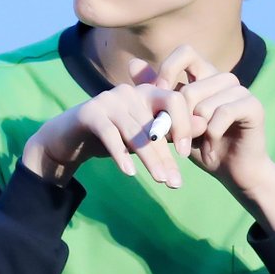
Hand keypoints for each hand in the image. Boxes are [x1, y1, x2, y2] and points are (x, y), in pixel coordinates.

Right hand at [22, 82, 194, 188]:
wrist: (69, 138)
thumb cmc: (113, 136)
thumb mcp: (144, 135)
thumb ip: (171, 130)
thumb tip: (205, 125)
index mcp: (147, 92)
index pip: (175, 100)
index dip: (184, 125)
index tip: (185, 154)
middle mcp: (130, 91)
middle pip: (156, 121)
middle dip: (166, 153)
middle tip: (175, 182)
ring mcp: (108, 100)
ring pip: (135, 131)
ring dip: (149, 158)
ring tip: (160, 180)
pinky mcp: (89, 112)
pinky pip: (110, 135)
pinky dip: (121, 154)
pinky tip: (130, 173)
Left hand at [130, 46, 274, 231]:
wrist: (232, 171)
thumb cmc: (200, 144)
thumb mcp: (172, 119)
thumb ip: (157, 92)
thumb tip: (132, 63)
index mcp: (206, 75)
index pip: (185, 52)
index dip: (168, 70)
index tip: (159, 96)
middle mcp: (224, 78)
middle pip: (190, 88)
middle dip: (180, 119)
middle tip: (183, 138)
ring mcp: (241, 90)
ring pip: (204, 104)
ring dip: (197, 129)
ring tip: (202, 140)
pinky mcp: (253, 106)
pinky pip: (222, 114)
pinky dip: (212, 133)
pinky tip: (214, 143)